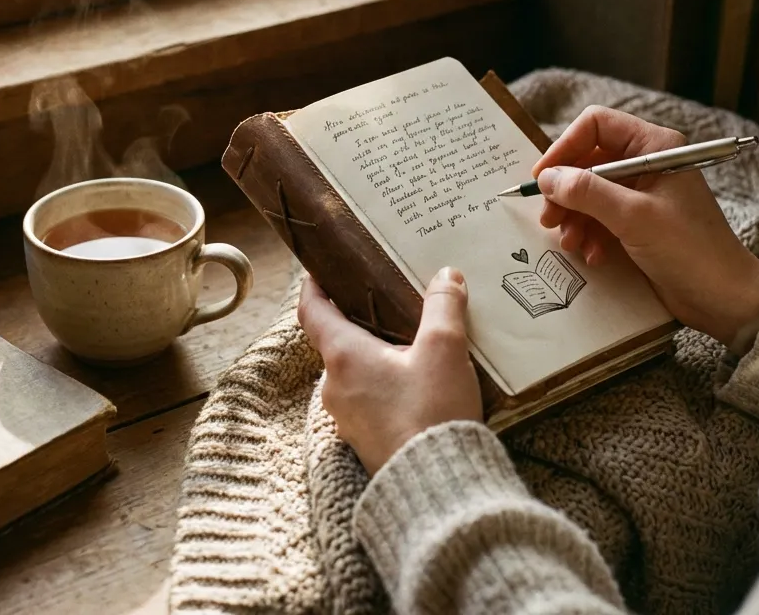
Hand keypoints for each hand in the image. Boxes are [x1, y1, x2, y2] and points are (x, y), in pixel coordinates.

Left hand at [297, 268, 481, 474]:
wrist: (437, 488)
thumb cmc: (431, 413)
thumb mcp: (444, 349)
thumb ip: (444, 307)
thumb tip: (447, 276)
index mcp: (343, 356)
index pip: (312, 311)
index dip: (313, 287)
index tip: (318, 271)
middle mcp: (335, 386)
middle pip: (336, 341)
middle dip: (357, 320)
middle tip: (384, 300)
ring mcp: (348, 417)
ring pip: (354, 372)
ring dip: (375, 353)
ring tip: (410, 339)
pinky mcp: (366, 439)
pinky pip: (368, 398)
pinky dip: (384, 382)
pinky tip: (416, 381)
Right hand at [533, 106, 758, 352]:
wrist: (725, 298)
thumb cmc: (690, 250)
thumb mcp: (633, 217)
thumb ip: (587, 192)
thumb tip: (547, 177)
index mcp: (654, 147)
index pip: (596, 125)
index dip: (565, 147)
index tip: (543, 177)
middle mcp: (647, 163)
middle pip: (588, 160)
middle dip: (566, 190)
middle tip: (549, 217)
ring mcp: (642, 193)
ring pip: (589, 191)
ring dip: (574, 216)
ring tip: (571, 242)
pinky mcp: (638, 221)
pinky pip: (600, 216)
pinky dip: (590, 233)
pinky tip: (593, 254)